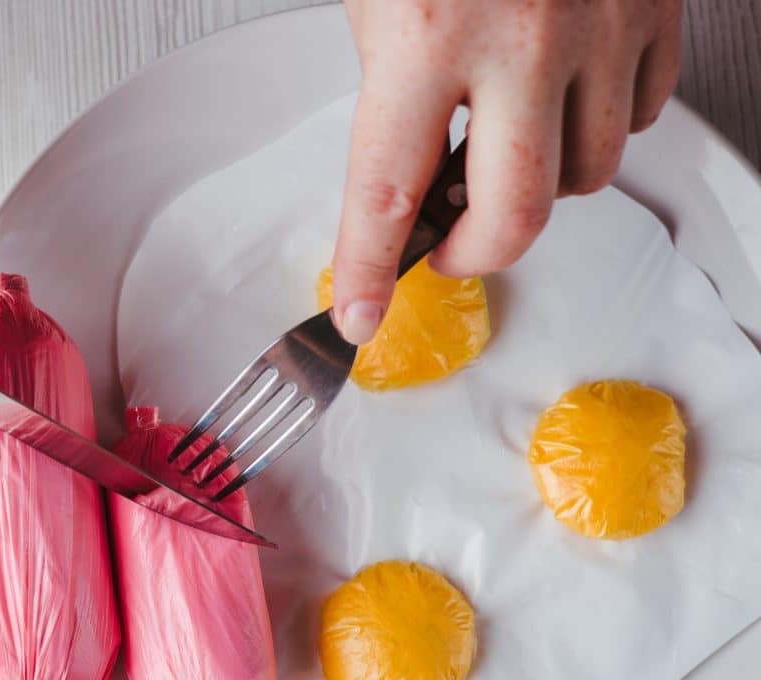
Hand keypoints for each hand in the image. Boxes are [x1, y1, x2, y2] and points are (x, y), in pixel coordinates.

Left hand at [333, 0, 681, 343]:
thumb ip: (389, 88)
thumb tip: (399, 181)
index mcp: (424, 32)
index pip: (386, 188)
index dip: (368, 268)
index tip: (359, 317)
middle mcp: (520, 36)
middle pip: (516, 212)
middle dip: (475, 251)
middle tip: (445, 246)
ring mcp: (598, 24)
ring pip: (587, 171)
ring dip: (539, 184)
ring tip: (502, 152)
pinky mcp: (652, 9)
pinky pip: (641, 115)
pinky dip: (601, 130)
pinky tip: (562, 104)